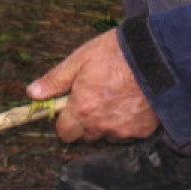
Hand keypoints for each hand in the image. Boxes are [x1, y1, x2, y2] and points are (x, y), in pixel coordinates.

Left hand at [26, 29, 159, 142]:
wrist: (157, 56)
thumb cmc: (116, 53)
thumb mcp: (80, 59)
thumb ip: (55, 80)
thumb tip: (33, 93)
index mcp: (82, 109)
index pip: (64, 132)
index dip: (65, 119)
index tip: (72, 105)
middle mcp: (101, 126)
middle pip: (85, 136)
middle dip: (86, 121)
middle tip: (95, 97)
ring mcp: (123, 131)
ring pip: (107, 134)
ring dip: (107, 123)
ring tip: (116, 97)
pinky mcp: (142, 131)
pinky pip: (127, 133)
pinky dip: (127, 122)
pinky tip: (132, 102)